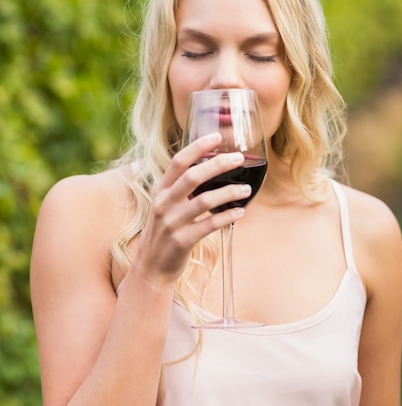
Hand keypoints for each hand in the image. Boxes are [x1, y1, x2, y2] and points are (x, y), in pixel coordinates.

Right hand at [131, 133, 249, 284]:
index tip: (217, 136)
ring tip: (246, 190)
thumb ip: (181, 190)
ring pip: (204, 200)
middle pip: (192, 176)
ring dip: (229, 193)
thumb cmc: (164, 234)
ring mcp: (171, 223)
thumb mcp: (165, 207)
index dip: (198, 147)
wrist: (151, 269)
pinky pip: (209, 225)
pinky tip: (240, 212)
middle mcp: (163, 204)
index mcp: (160, 191)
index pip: (178, 161)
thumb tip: (208, 171)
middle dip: (218, 164)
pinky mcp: (182, 241)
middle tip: (239, 159)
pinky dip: (227, 217)